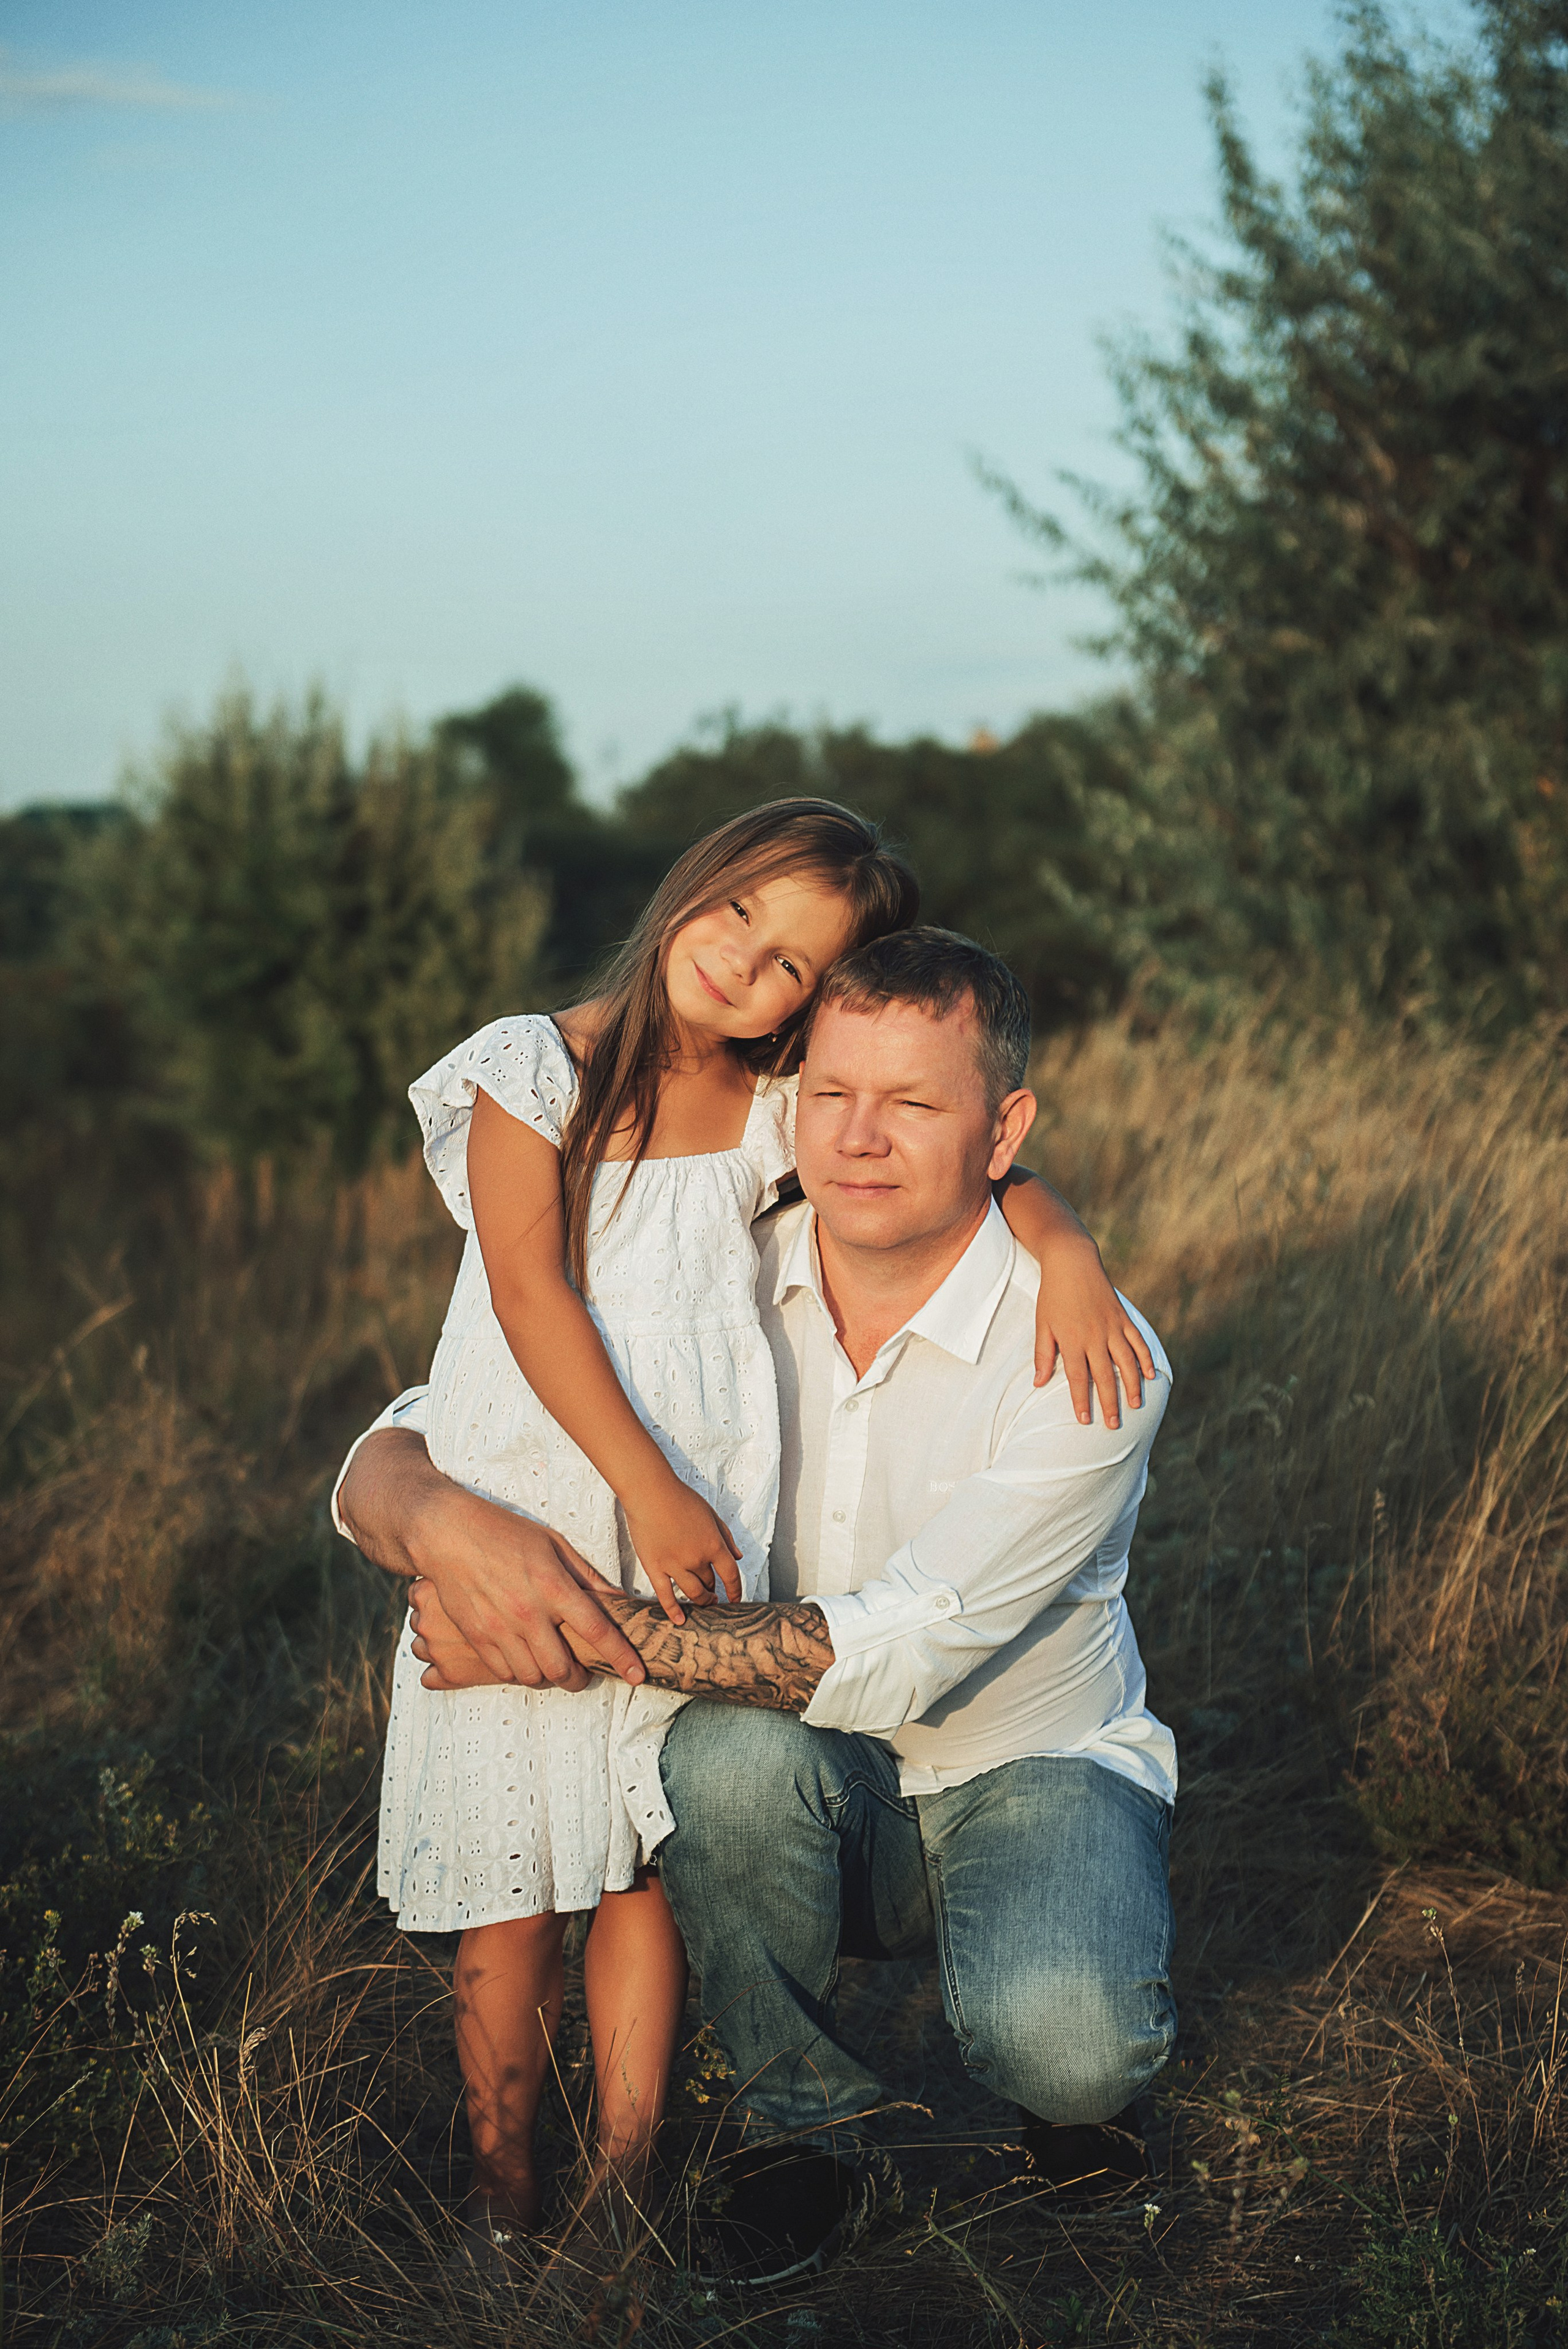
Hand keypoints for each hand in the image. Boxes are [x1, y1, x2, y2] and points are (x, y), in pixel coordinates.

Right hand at [337, 1428, 646, 1690]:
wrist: (446, 1533)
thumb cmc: (504, 1533)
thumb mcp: (553, 1544)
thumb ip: (587, 1576)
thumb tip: (619, 1600)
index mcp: (554, 1586)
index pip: (598, 1631)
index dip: (621, 1657)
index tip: (636, 1674)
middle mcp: (528, 1612)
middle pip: (562, 1668)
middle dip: (579, 1679)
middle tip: (585, 1673)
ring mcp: (499, 1628)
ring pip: (532, 1676)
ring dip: (549, 1678)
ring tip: (554, 1667)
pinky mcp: (476, 1637)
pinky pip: (503, 1672)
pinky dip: (520, 1674)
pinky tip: (525, 1660)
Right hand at [623, 1476, 742, 1623]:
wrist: (650, 1492)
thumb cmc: (681, 1498)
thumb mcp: (711, 1514)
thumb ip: (726, 1536)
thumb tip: (738, 1555)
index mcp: (714, 1544)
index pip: (731, 1575)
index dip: (736, 1590)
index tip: (736, 1599)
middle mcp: (697, 1558)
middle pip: (710, 1583)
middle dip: (713, 1589)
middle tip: (712, 1593)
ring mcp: (675, 1565)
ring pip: (692, 1592)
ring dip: (700, 1600)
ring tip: (703, 1602)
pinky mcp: (655, 1567)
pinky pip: (666, 1595)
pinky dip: (673, 1610)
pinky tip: (679, 1620)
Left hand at [1034, 1237, 1156, 1427]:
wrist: (1072, 1261)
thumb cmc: (1052, 1295)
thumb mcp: (1042, 1324)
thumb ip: (1042, 1354)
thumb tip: (1038, 1383)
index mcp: (1071, 1340)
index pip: (1077, 1378)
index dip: (1081, 1401)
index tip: (1085, 1421)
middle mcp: (1094, 1337)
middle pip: (1104, 1376)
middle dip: (1109, 1403)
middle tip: (1114, 1425)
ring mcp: (1112, 1327)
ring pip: (1126, 1363)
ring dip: (1131, 1386)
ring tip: (1135, 1406)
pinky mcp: (1123, 1317)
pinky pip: (1138, 1342)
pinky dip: (1145, 1359)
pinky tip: (1150, 1376)